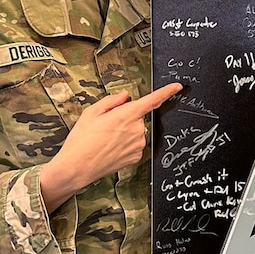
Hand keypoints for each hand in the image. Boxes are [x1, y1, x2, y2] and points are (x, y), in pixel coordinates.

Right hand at [39, 82, 182, 211]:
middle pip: (137, 117)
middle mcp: (136, 130)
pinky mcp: (136, 156)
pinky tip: (111, 148)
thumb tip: (125, 96)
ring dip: (125, 132)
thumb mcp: (91, 112)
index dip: (167, 92)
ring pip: (136, 131)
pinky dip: (125, 144)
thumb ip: (112, 101)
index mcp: (126, 115)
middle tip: (107, 126)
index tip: (177, 87)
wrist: (77, 167)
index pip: (152, 100)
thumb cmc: (81, 140)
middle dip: (126, 118)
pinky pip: (134, 144)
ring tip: (106, 139)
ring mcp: (138, 145)